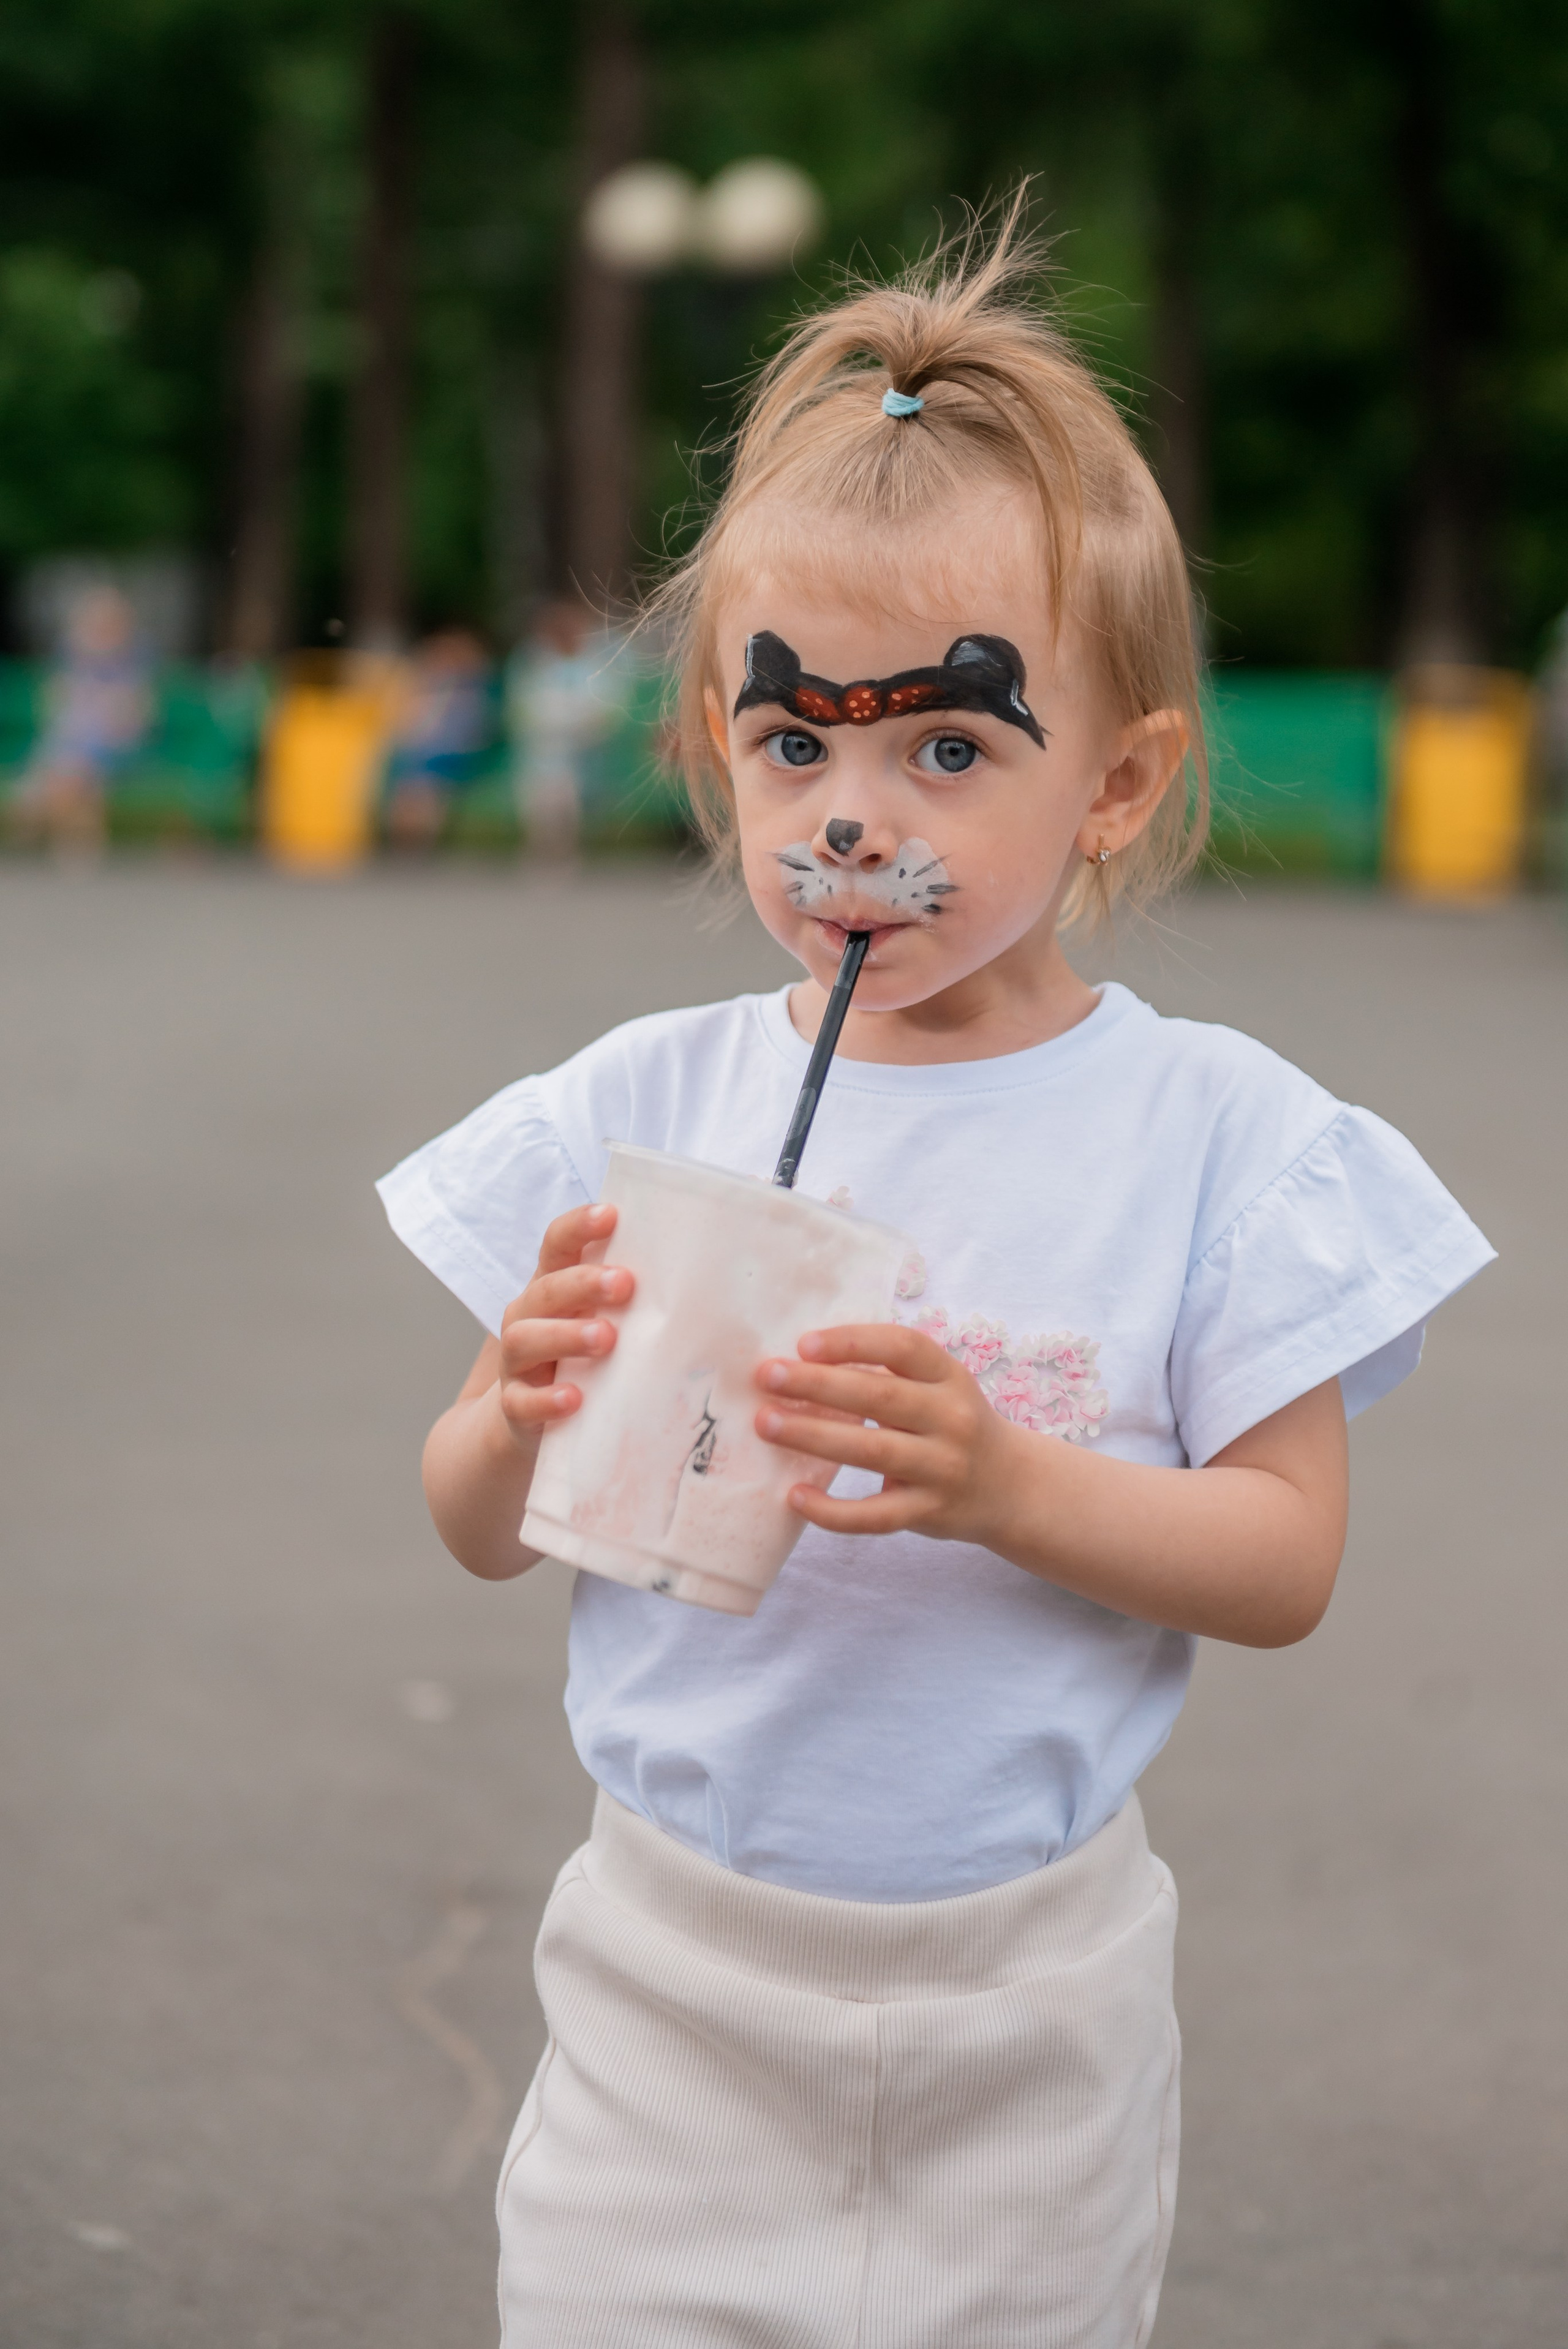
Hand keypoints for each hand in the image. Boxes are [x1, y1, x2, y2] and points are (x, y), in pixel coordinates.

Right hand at [495, 1202, 632, 1451]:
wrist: (534, 1418)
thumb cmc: (584, 1356)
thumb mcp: (603, 1318)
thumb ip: (630, 1296)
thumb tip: (701, 1270)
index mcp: (552, 1286)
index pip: (557, 1245)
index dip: (578, 1227)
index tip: (611, 1215)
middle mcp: (528, 1317)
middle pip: (546, 1289)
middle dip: (583, 1283)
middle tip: (625, 1284)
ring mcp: (516, 1363)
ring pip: (525, 1339)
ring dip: (566, 1335)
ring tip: (606, 1338)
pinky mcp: (515, 1406)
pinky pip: (522, 1401)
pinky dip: (547, 1399)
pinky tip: (575, 1398)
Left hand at [754, 1322, 1019, 1541]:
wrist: (1010, 1486)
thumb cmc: (954, 1425)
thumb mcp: (940, 1387)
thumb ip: (889, 1374)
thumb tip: (802, 1361)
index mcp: (949, 1377)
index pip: (903, 1347)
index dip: (853, 1342)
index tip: (803, 1344)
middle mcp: (951, 1419)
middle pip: (879, 1397)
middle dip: (818, 1385)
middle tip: (767, 1377)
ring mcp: (942, 1468)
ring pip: (871, 1451)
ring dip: (814, 1437)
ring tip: (768, 1425)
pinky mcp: (929, 1513)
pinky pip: (874, 1515)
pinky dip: (832, 1510)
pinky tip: (795, 1496)